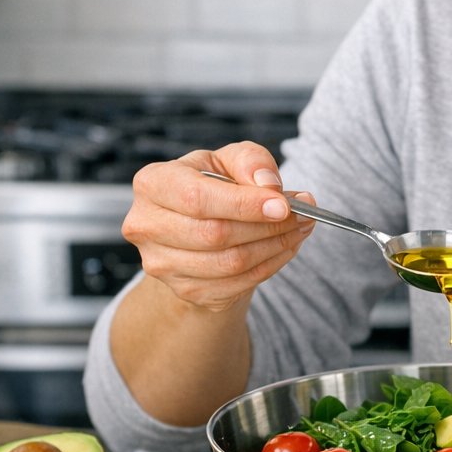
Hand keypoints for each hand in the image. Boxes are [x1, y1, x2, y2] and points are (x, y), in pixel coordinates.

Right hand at [121, 142, 315, 311]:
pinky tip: (285, 247)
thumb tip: (268, 185)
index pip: (197, 199)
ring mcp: (162, 264)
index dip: (244, 204)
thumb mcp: (230, 160)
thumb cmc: (214, 185)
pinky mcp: (184, 291)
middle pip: (214, 234)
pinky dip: (269, 266)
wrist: (197, 226)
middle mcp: (147, 226)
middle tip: (304, 215)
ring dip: (275, 247)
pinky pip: (236, 285)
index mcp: (153, 184)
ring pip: (229, 264)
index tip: (284, 205)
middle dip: (267, 227)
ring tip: (300, 228)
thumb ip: (251, 161)